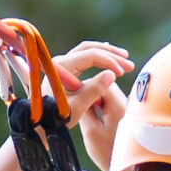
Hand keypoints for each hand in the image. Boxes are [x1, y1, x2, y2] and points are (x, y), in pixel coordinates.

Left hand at [52, 40, 132, 168]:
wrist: (41, 122)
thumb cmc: (57, 117)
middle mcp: (60, 61)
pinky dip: (99, 57)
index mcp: (62, 67)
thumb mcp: (78, 106)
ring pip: (87, 50)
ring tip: (124, 58)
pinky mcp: (65, 69)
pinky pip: (84, 57)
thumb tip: (112, 75)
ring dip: (106, 53)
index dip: (109, 61)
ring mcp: (62, 64)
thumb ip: (94, 90)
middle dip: (111, 54)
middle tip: (128, 64)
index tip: (122, 73)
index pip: (90, 55)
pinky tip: (110, 59)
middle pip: (89, 48)